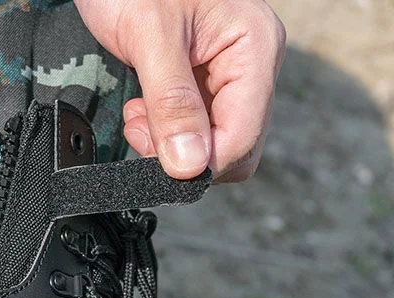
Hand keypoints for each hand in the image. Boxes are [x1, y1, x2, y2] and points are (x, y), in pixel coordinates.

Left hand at [75, 0, 285, 181]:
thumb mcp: (149, 37)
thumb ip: (172, 103)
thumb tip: (190, 165)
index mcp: (255, 46)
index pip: (242, 137)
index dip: (202, 162)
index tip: (158, 162)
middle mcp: (251, 66)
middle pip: (235, 149)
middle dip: (186, 156)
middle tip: (142, 131)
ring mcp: (230, 77)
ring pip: (212, 146)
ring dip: (170, 146)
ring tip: (139, 114)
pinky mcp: (205, 86)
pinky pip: (194, 133)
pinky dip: (164, 134)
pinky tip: (142, 110)